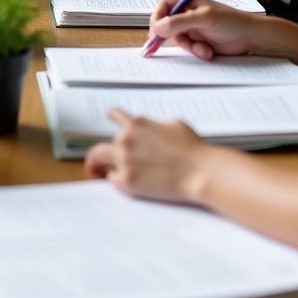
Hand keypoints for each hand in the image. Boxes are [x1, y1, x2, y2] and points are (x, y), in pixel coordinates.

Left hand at [84, 108, 210, 203]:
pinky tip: (122, 181)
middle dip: (102, 153)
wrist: (200, 172)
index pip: (115, 116)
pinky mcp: (127, 181)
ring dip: (100, 165)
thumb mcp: (174, 125)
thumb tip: (154, 130)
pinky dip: (116, 179)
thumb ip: (156, 126)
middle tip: (97, 160)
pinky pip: (112, 179)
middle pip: (101, 145)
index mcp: (136, 124)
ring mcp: (124, 160)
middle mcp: (125, 140)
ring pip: (99, 160)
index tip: (108, 120)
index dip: (111, 118)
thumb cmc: (193, 149)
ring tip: (97, 171)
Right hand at [147, 0, 263, 59]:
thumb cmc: (232, 21)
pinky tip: (208, 52)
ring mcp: (194, 28)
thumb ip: (179, 22)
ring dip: (189, 46)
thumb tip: (157, 27)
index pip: (164, 6)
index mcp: (189, 2)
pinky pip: (188, 48)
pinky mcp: (199, 42)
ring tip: (203, 50)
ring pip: (177, 39)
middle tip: (161, 46)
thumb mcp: (204, 19)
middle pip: (167, 24)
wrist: (252, 37)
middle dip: (168, 36)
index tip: (154, 31)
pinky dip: (196, 51)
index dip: (157, 18)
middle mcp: (189, 14)